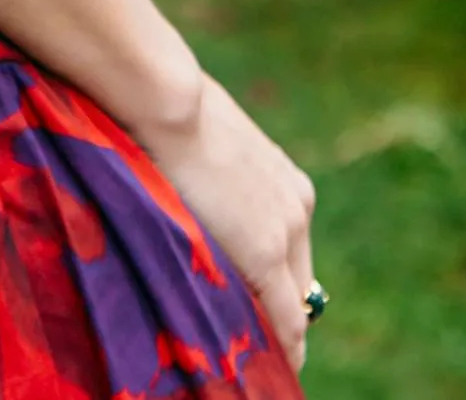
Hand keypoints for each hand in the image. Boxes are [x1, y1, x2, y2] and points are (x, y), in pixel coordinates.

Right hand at [139, 73, 316, 374]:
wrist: (165, 94)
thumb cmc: (166, 104)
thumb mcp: (202, 141)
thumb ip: (210, 173)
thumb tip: (183, 183)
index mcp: (286, 183)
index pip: (291, 256)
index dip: (276, 288)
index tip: (262, 312)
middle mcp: (297, 208)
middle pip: (300, 285)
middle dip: (281, 317)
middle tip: (259, 348)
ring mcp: (285, 233)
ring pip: (294, 308)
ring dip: (277, 336)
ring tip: (260, 366)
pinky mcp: (265, 255)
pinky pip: (285, 322)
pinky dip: (278, 350)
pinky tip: (265, 372)